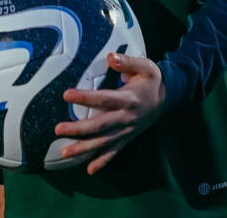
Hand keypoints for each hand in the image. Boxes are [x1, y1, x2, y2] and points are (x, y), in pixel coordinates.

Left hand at [55, 52, 166, 174]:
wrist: (168, 99)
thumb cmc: (151, 80)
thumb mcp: (146, 67)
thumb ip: (128, 61)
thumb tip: (111, 56)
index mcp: (129, 99)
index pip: (104, 99)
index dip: (86, 97)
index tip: (66, 94)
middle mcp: (127, 117)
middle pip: (101, 125)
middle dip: (79, 129)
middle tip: (58, 129)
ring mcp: (127, 130)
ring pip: (104, 142)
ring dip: (84, 149)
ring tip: (65, 152)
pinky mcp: (127, 138)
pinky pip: (115, 152)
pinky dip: (102, 162)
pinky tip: (89, 170)